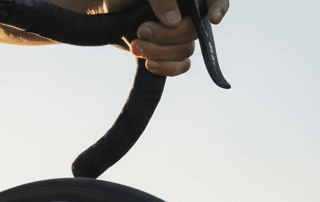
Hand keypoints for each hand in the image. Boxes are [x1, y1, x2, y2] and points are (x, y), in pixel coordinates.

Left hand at [107, 0, 229, 76]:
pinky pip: (182, 66)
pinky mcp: (170, 53)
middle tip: (141, 30)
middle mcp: (189, 13)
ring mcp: (180, 34)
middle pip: (194, 30)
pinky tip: (148, 64)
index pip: (214, 0)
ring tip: (135, 45)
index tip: (213, 19)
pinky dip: (166, 68)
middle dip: (167, 36)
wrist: (109, 14)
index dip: (219, 7)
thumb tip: (173, 21)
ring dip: (159, 52)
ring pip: (186, 50)